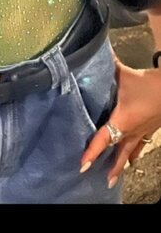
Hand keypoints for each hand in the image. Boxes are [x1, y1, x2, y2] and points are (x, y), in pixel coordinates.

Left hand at [80, 58, 160, 185]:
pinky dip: (133, 154)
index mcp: (122, 121)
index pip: (104, 139)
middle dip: (109, 166)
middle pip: (118, 153)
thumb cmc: (147, 83)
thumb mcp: (123, 74)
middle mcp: (131, 131)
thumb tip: (89, 55)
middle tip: (96, 177)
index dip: (92, 153)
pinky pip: (140, 146)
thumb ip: (105, 66)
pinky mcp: (150, 129)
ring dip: (121, 164)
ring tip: (112, 177)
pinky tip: (132, 160)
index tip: (83, 165)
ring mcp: (142, 132)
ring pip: (130, 152)